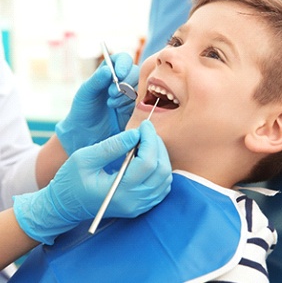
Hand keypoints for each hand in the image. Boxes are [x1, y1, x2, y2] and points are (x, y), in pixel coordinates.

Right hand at [13, 121, 171, 244]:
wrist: (65, 207)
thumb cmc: (70, 181)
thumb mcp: (84, 158)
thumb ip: (111, 146)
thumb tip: (136, 134)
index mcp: (118, 192)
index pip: (147, 163)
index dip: (150, 140)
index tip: (144, 125)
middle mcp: (133, 202)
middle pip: (161, 170)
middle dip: (157, 145)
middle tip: (146, 131)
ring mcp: (139, 206)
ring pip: (165, 178)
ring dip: (161, 156)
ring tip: (146, 142)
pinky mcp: (141, 206)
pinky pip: (162, 186)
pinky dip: (160, 168)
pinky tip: (148, 157)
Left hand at [56, 52, 138, 155]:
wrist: (86, 135)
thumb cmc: (83, 111)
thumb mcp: (85, 94)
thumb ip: (96, 81)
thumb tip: (108, 69)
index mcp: (109, 72)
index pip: (123, 59)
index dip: (124, 64)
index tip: (118, 74)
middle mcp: (123, 81)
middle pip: (136, 72)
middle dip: (125, 82)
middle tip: (111, 94)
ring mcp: (131, 95)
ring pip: (141, 87)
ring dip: (127, 95)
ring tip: (112, 105)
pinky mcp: (137, 109)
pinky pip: (143, 103)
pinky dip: (132, 105)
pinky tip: (120, 112)